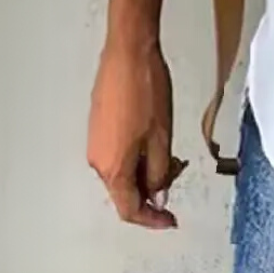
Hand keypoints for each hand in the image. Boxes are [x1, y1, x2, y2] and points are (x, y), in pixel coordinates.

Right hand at [87, 35, 185, 228]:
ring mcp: (95, 140)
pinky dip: (137, 154)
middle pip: (124, 190)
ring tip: (170, 152)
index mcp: (113, 167)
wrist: (128, 51)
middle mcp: (97, 159)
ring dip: (146, 169)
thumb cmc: (146, 89)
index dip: (152, 219)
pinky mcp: (98, 124)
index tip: (170, 220)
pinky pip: (117, 152)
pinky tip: (154, 138)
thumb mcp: (162, 136)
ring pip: (122, 169)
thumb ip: (159, 171)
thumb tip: (158, 196)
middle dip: (152, 189)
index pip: (130, 208)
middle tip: (178, 171)